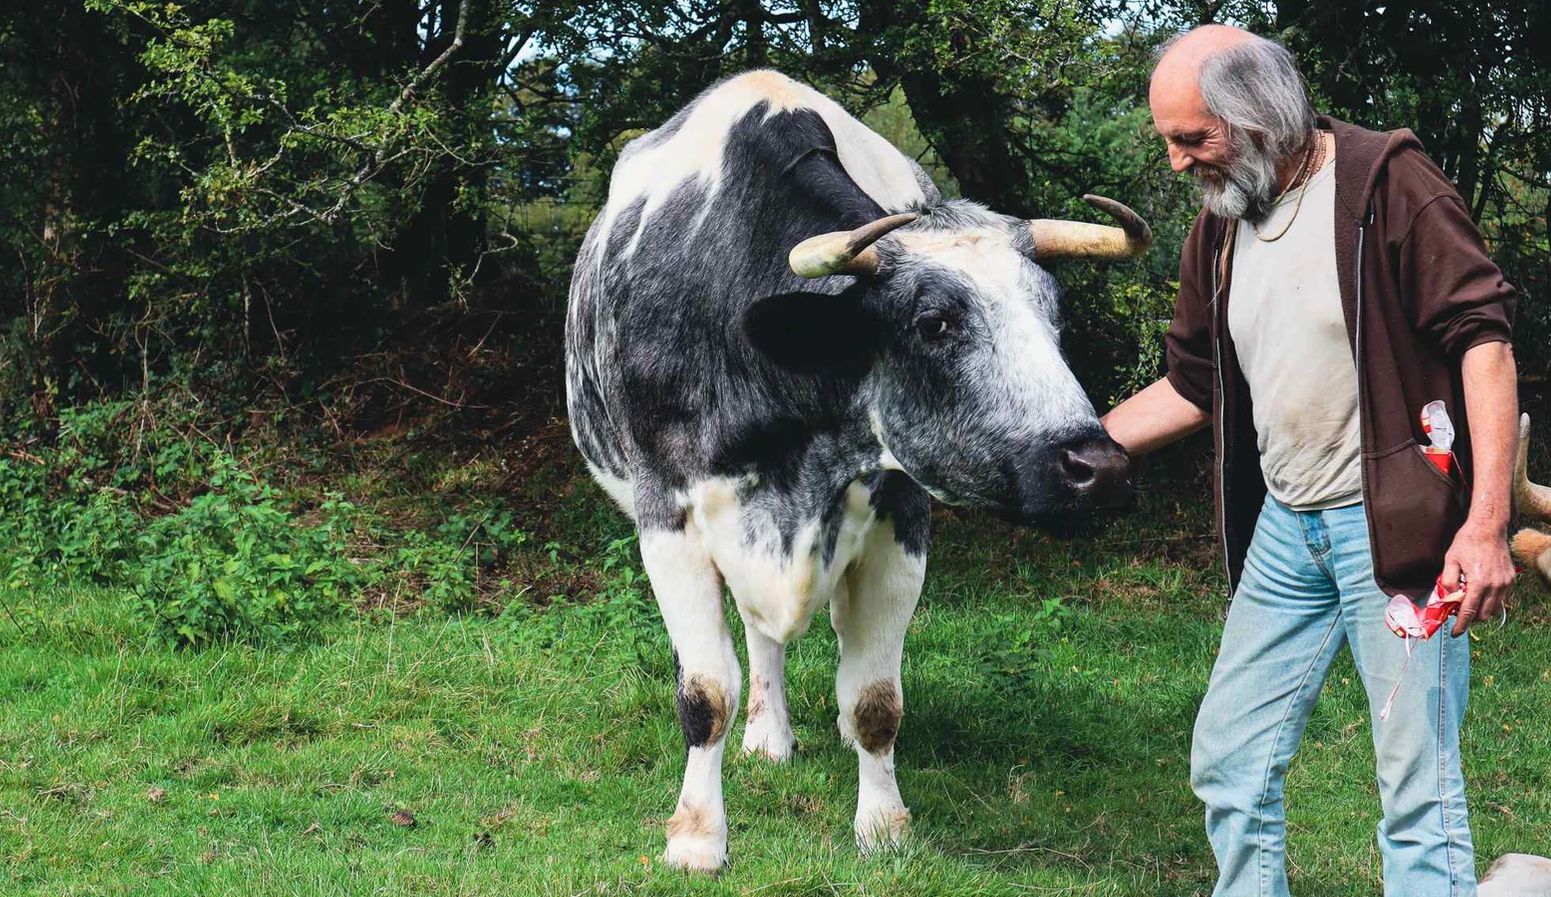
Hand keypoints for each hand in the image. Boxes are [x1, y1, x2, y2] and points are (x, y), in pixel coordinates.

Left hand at [1443, 519, 1514, 635]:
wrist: (1489, 528)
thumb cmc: (1467, 542)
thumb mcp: (1450, 561)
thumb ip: (1448, 582)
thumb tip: (1448, 598)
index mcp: (1479, 583)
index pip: (1469, 612)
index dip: (1461, 625)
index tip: (1455, 632)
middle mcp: (1495, 586)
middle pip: (1484, 615)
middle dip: (1471, 618)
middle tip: (1459, 612)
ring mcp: (1505, 583)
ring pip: (1495, 608)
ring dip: (1481, 610)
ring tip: (1469, 601)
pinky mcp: (1511, 578)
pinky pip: (1501, 598)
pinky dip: (1490, 600)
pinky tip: (1480, 592)